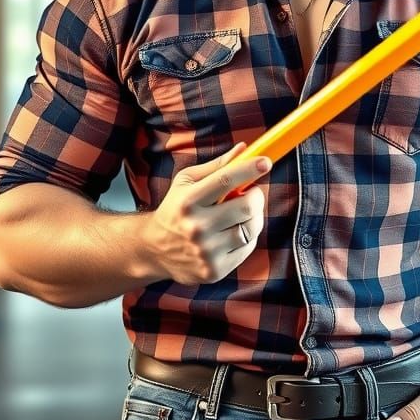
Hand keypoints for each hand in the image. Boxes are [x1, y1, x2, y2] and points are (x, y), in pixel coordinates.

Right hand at [143, 142, 270, 285]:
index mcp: (187, 200)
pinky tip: (236, 231)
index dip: (249, 169)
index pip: (225, 180)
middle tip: (252, 193)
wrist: (153, 249)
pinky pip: (248, 248)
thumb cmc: (175, 209)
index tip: (265, 162)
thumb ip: (217, 166)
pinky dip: (249, 236)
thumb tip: (244, 149)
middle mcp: (196, 227)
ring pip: (251, 229)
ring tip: (244, 213)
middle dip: (256, 196)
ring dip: (255, 217)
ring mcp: (206, 251)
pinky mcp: (214, 270)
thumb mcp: (187, 182)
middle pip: (246, 207)